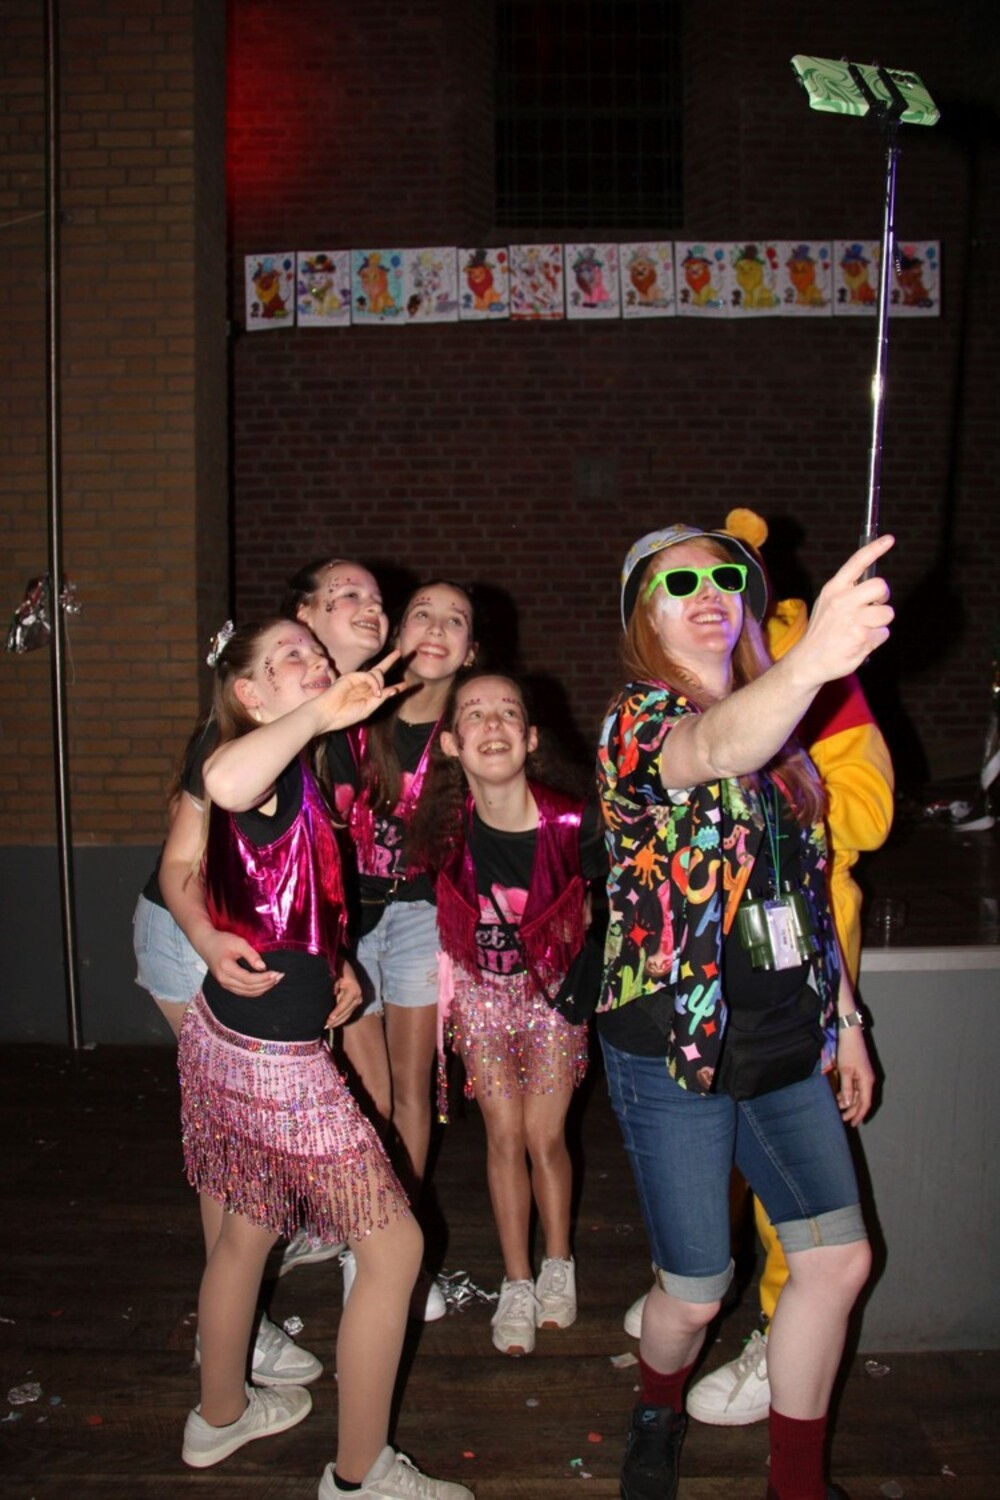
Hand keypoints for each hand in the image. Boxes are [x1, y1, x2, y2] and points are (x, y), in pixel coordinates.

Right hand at [199, 929, 283, 996]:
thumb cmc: (222, 941)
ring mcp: (224, 984)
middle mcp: (224, 980)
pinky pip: (244, 992)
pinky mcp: (227, 985)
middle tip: (280, 976)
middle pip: (249, 988)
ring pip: (247, 993)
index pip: (248, 979)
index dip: (264, 978)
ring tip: (276, 980)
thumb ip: (251, 954)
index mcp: (226, 969)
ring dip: (263, 988)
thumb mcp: (238, 942)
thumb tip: (263, 967)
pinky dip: (256, 990)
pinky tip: (266, 984)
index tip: (276, 972)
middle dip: (267, 984)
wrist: (206, 944)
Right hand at [316, 650, 403, 732]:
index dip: (395, 686)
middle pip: (379, 670)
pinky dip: (375, 683)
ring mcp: (357, 679)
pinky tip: (375, 692)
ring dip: (381, 683)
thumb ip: (380, 700)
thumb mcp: (367, 709)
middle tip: (399, 652)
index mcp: (366, 695)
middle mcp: (363, 685)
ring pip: (377, 674)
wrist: (326, 714)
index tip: (405, 685)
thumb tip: (395, 690)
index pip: (383, 687)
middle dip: (390, 661)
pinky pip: (369, 675)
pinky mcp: (351, 676)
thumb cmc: (344, 715)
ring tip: (377, 695)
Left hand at [324, 960, 362, 1027]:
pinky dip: (339, 1018)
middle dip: (336, 1020)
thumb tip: (333, 993)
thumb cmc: (338, 969)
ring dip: (337, 1021)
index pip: (345, 1003)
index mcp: (354, 989)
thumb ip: (334, 984)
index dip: (337, 1011)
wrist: (343, 965)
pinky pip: (346, 1013)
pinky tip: (331, 1023)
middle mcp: (358, 997)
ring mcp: (356, 1001)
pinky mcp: (353, 1003)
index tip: (329, 1018)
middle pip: (347, 1012)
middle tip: (325, 1026)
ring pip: (347, 1015)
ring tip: (327, 1026)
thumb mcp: (335, 974)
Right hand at [792, 534, 894, 691]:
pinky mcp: (861, 638)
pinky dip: (876, 640)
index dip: (875, 549)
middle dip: (883, 598)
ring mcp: (852, 620)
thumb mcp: (827, 603)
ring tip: (864, 629)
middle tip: (874, 608)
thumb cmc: (822, 632)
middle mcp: (842, 601)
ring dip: (881, 623)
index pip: (857, 562)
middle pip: (881, 586)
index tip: (889, 539)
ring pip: (887, 613)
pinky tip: (861, 642)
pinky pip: (884, 634)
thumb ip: (847, 591)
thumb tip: (872, 584)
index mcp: (834, 589)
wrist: (807, 661)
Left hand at [835, 1023, 875, 1124]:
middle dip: (852, 1110)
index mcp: (867, 1081)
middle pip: (861, 1100)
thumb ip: (847, 1088)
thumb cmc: (848, 1050)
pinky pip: (854, 1086)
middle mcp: (867, 1080)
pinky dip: (847, 1093)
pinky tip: (838, 1097)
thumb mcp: (845, 1070)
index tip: (853, 1123)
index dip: (859, 1114)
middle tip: (842, 1119)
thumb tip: (849, 1103)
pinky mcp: (857, 1071)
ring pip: (857, 1094)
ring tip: (837, 1109)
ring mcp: (863, 1075)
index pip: (865, 1103)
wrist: (849, 1033)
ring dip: (848, 1102)